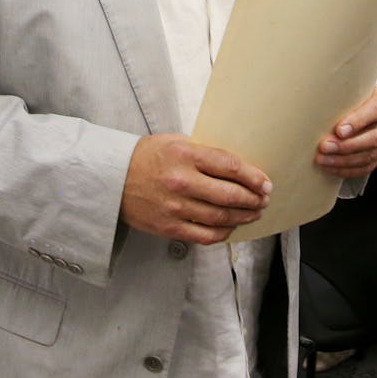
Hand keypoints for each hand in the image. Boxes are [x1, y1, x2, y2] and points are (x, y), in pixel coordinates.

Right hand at [121, 133, 271, 243]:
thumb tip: (236, 167)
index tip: (265, 183)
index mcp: (185, 155)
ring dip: (243, 217)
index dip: (254, 177)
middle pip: (230, 195)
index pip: (231, 167)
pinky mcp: (169, 227)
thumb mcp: (175, 142)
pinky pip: (205, 235)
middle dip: (253, 199)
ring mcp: (175, 207)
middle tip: (264, 200)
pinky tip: (230, 227)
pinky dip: (223, 232)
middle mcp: (182, 182)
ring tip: (252, 213)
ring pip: (221, 217)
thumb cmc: (145, 157)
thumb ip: (204, 153)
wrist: (111, 178)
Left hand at [315, 86, 376, 178]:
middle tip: (325, 146)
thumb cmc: (357, 95)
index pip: (376, 110)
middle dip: (347, 145)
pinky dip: (347, 169)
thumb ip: (344, 95)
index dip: (358, 121)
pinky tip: (331, 167)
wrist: (365, 105)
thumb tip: (316, 105)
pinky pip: (366, 167)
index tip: (339, 130)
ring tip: (323, 158)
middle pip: (374, 137)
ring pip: (370, 155)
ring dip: (343, 160)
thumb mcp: (353, 89)